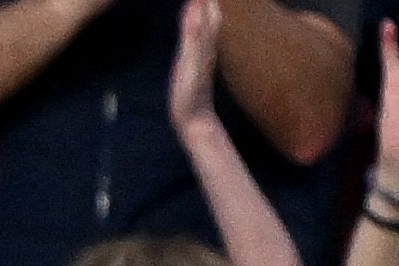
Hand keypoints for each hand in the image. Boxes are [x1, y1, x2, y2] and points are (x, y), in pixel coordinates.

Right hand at [167, 0, 222, 139]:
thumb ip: (192, 34)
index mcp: (205, 38)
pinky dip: (202, 14)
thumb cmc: (189, 96)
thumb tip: (195, 2)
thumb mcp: (188, 63)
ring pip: (208, 16)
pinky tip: (197, 12)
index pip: (206, 5)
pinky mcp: (199, 58)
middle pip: (210, 8)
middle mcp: (208, 40)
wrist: (196, 122)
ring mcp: (204, 49)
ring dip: (205, 3)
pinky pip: (203, 29)